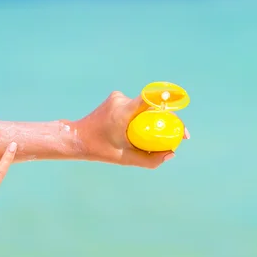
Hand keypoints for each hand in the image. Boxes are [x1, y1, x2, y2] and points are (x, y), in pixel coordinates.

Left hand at [74, 91, 189, 168]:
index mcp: (122, 112)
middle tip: (178, 135)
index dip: (168, 105)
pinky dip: (140, 117)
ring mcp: (117, 97)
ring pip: (143, 106)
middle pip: (152, 105)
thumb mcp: (125, 158)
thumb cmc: (99, 150)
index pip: (150, 99)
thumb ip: (149, 160)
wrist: (76, 138)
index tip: (180, 115)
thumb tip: (171, 153)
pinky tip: (134, 130)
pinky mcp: (115, 98)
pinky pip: (135, 106)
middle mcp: (120, 100)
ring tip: (150, 135)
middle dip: (166, 118)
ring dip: (150, 118)